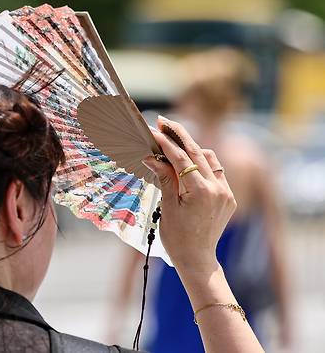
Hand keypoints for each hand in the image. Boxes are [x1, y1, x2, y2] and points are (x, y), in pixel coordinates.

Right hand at [142, 117, 236, 272]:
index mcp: (202, 192)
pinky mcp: (228, 197)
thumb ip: (164, 179)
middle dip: (179, 135)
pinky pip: (216, 171)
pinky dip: (202, 162)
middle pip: (198, 152)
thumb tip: (152, 157)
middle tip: (163, 121)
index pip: (182, 158)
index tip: (153, 130)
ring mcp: (226, 193)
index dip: (166, 143)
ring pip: (210, 158)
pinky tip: (187, 161)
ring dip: (191, 148)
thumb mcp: (167, 208)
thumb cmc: (177, 238)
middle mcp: (219, 189)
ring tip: (172, 140)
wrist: (197, 260)